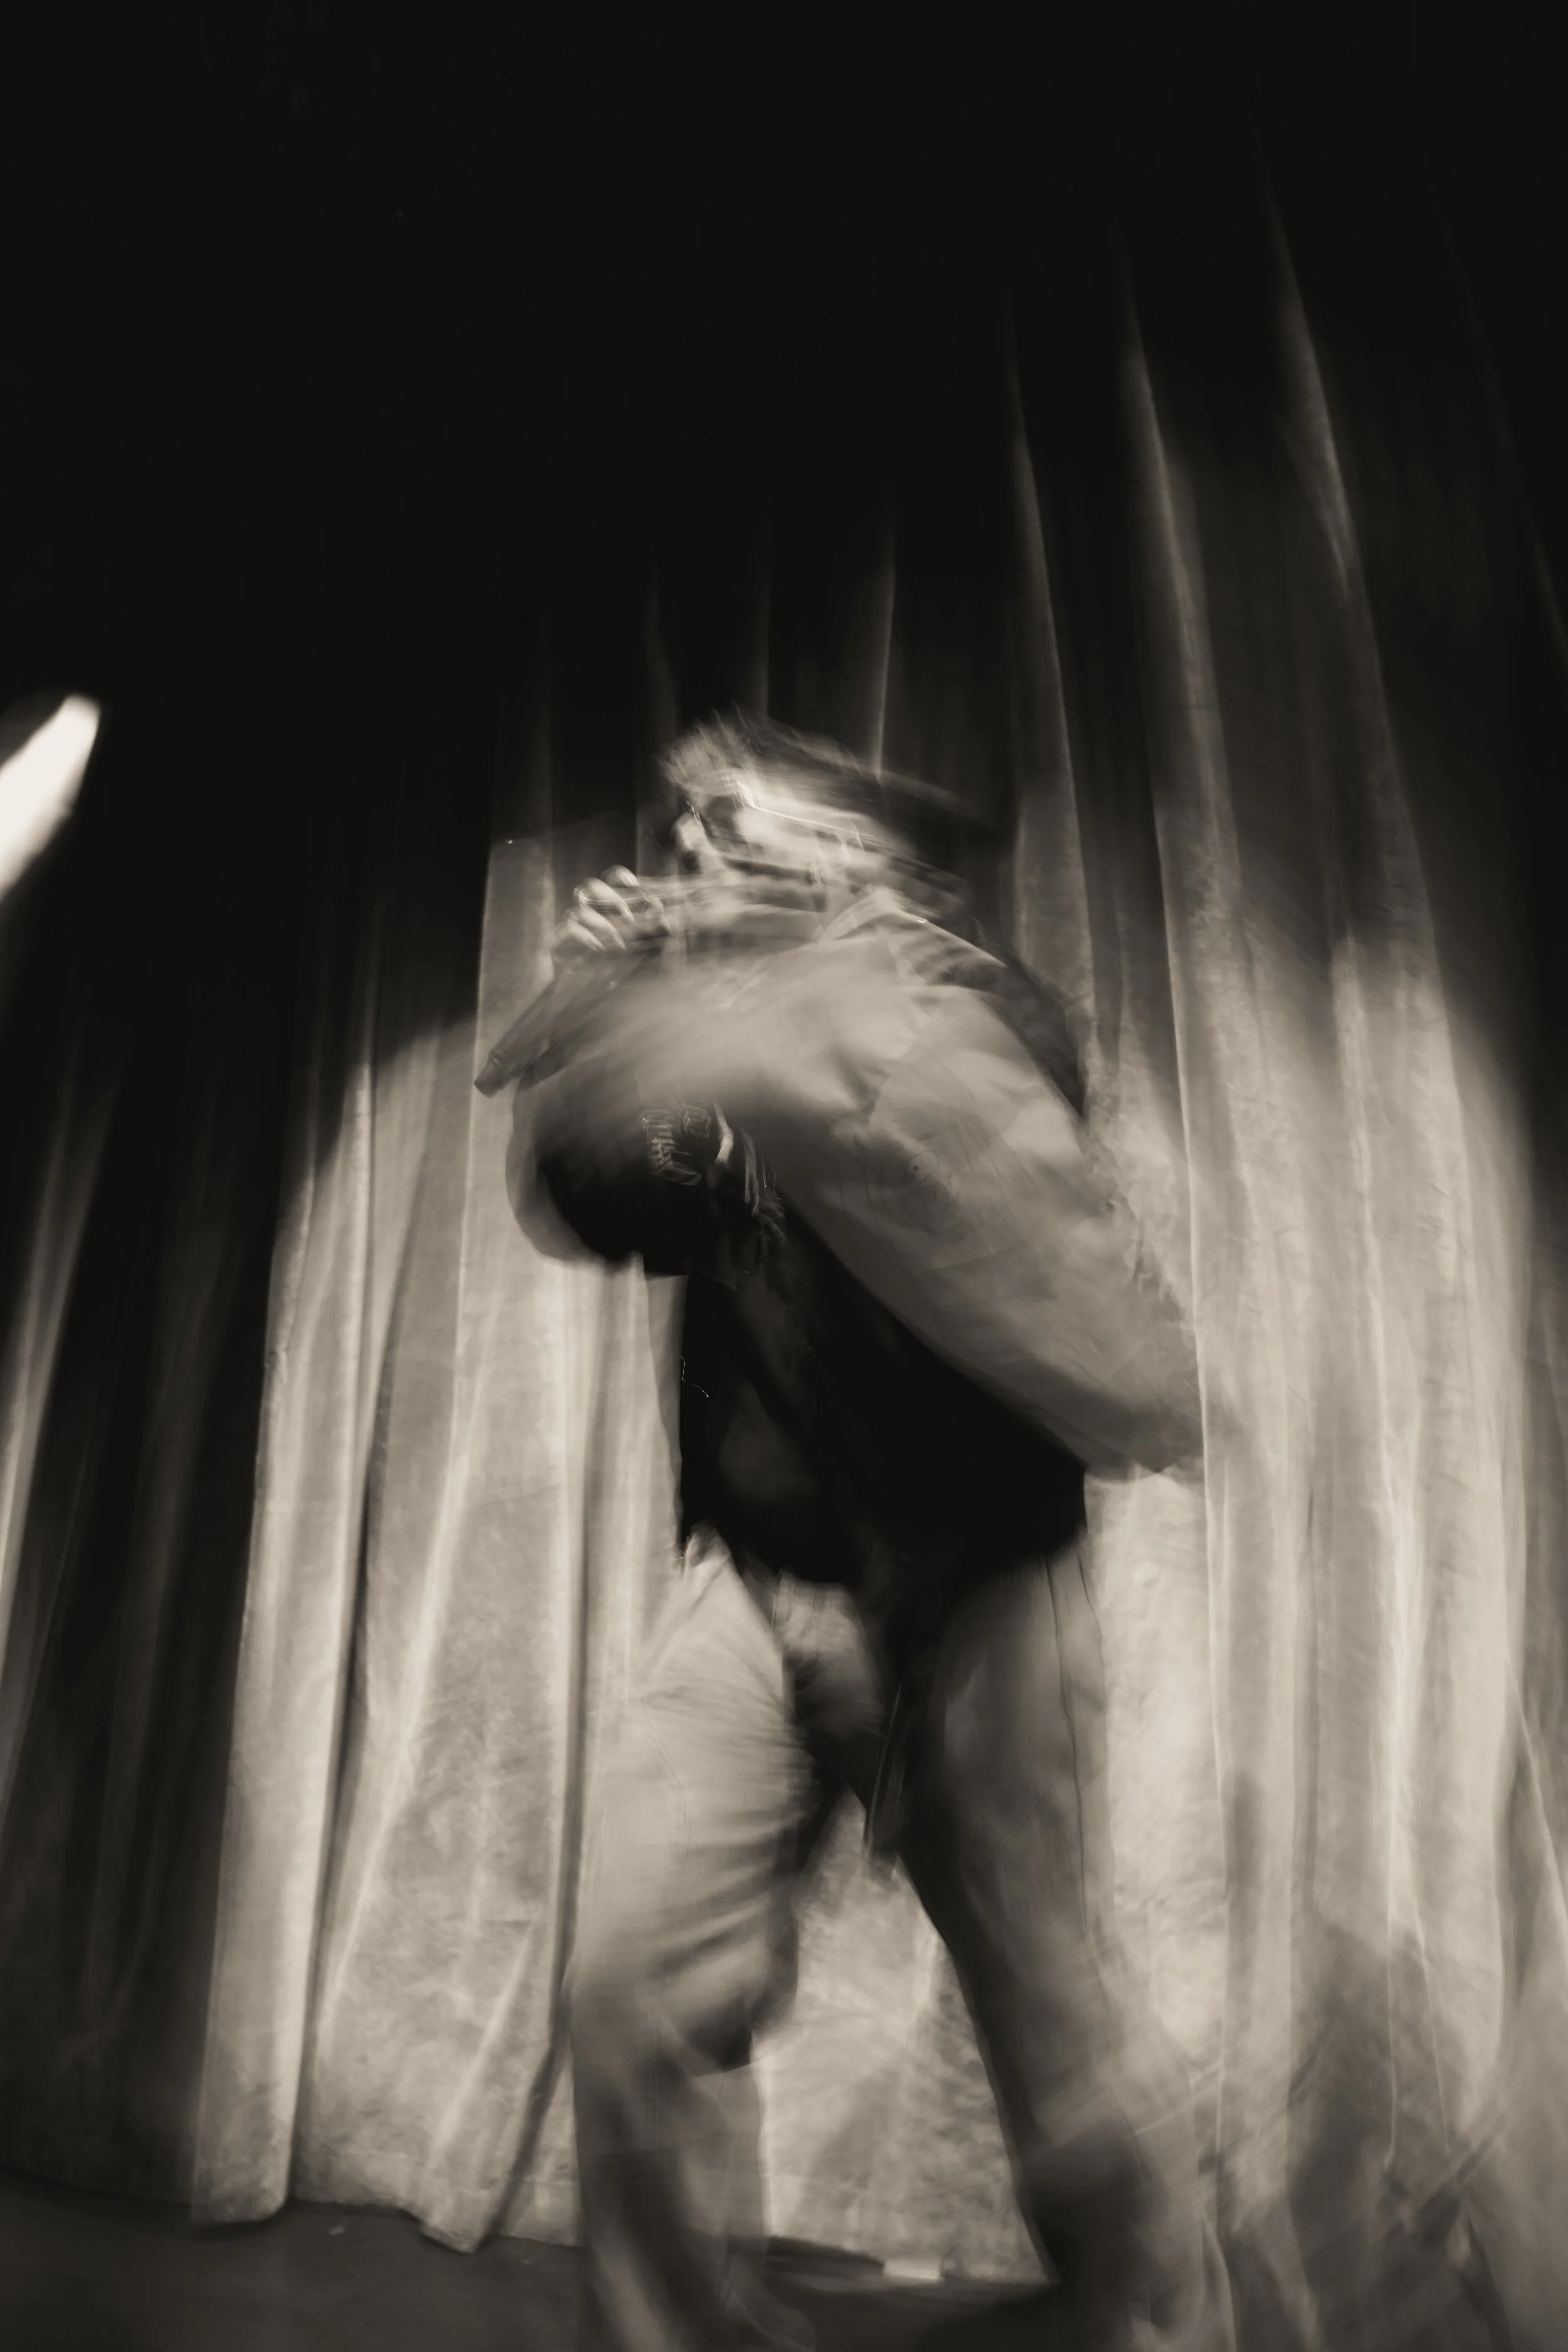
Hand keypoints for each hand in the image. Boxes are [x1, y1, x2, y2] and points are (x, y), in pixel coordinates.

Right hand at [551, 867, 666, 966]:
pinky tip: (599, 950)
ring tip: (619, 944)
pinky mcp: (559, 946)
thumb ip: (658, 931)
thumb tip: (659, 906)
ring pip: (579, 910)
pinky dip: (586, 937)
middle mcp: (589, 915)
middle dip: (609, 898)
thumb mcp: (653, 954)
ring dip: (602, 925)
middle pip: (590, 888)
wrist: (603, 1009)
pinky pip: (569, 930)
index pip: (609, 880)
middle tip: (628, 918)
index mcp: (610, 910)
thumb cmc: (630, 977)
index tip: (636, 885)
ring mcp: (573, 929)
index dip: (619, 877)